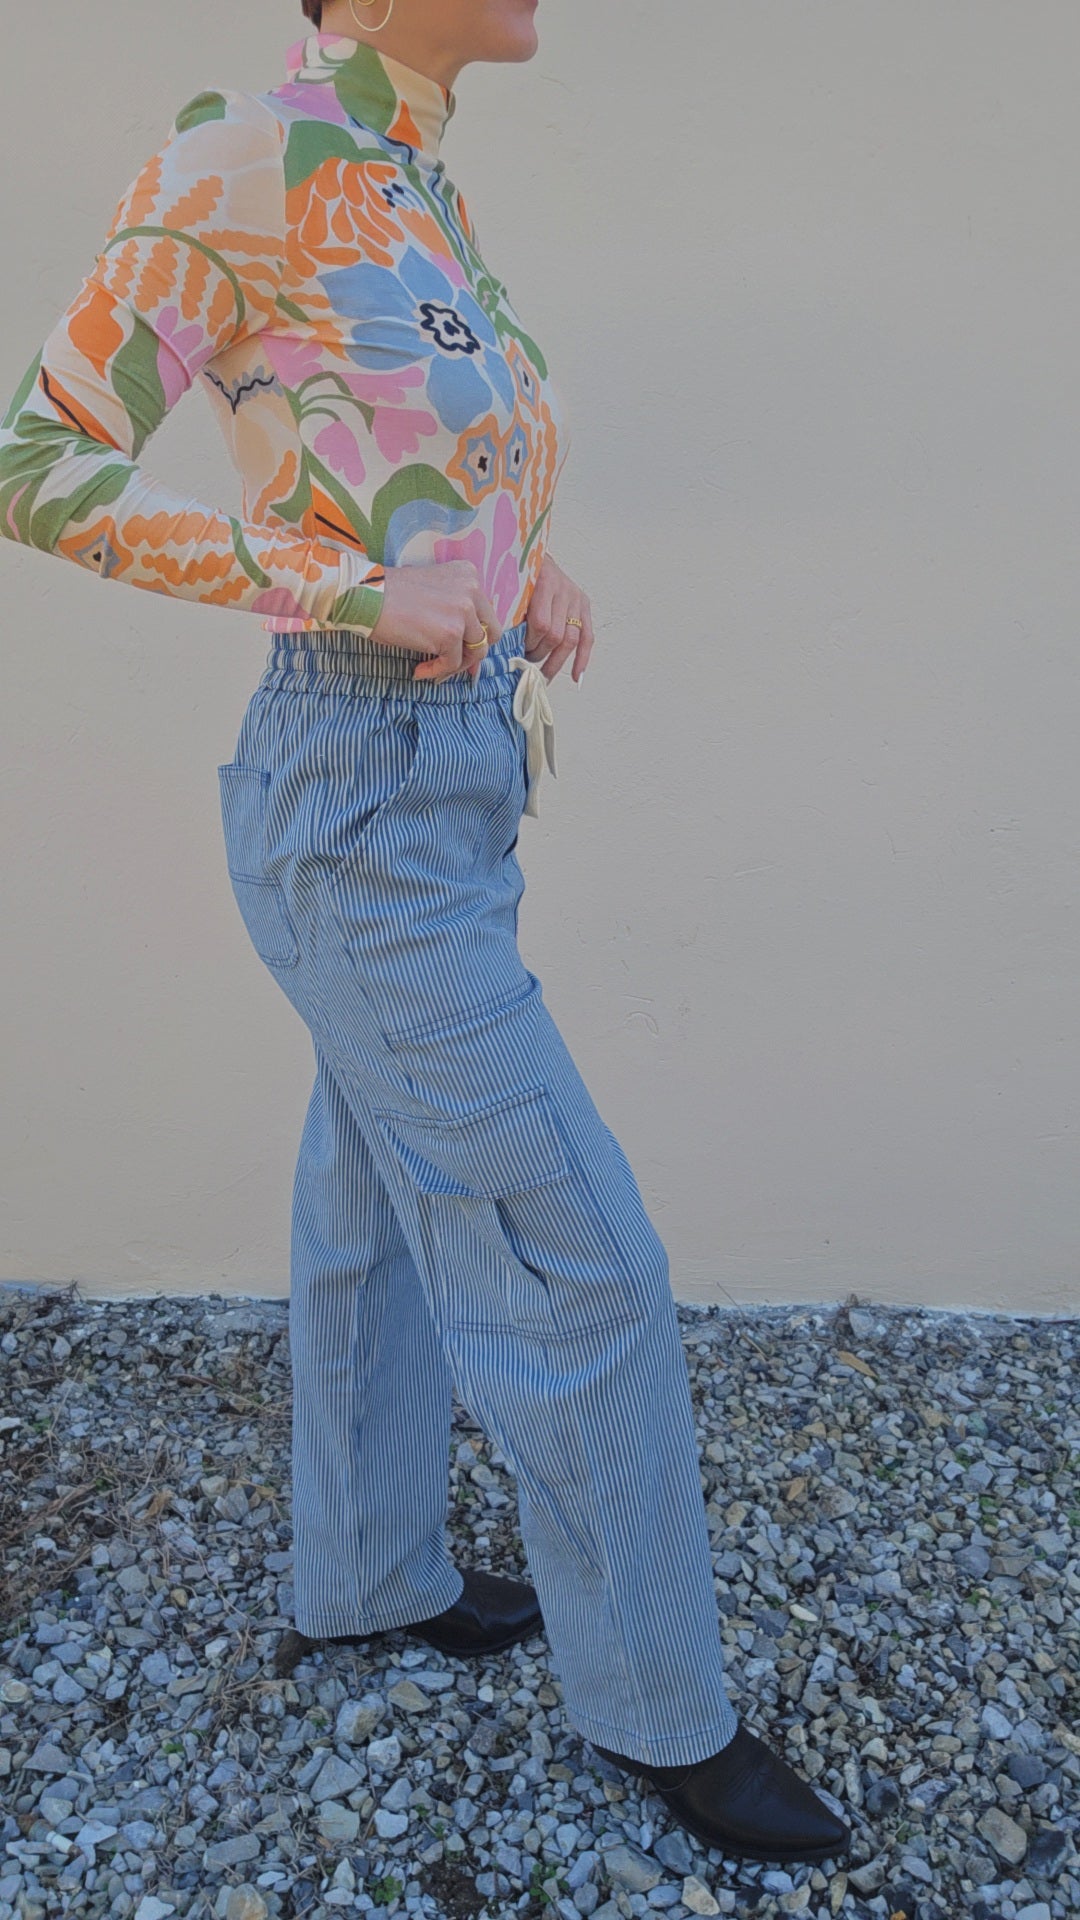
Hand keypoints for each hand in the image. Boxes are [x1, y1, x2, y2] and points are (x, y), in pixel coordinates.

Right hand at [367, 560, 500, 682]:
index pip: (485, 612)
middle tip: (455, 662)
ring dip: (456, 664)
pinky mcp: (451, 633)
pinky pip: (452, 663)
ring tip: (433, 666)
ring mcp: (463, 611)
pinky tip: (419, 670)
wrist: (365, 595)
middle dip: (474, 651)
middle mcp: (472, 590)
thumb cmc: (389, 594)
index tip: (461, 649)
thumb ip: (454, 611)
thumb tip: (470, 652)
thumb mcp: (432, 591)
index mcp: (468, 575)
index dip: (474, 634)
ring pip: (476, 651)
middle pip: (491, 632)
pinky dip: (436, 671)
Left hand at [521, 553, 593, 683]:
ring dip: (556, 662)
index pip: (541, 624)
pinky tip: (575, 675)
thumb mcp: (510, 586)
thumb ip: (509, 609)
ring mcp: (575, 598)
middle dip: (540, 654)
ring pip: (570, 640)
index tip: (517, 651)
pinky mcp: (583, 605)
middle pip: (556, 634)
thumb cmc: (518, 573)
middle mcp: (564, 590)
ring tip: (544, 675)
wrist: (534, 555)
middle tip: (526, 663)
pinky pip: (587, 637)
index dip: (529, 643)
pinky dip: (582, 658)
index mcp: (543, 583)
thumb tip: (501, 644)